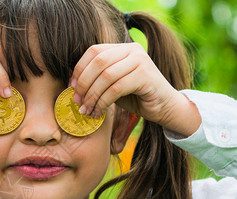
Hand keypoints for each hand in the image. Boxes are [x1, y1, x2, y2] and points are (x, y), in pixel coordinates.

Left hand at [70, 43, 190, 128]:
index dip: (79, 69)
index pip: (94, 51)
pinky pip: (116, 88)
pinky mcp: (146, 75)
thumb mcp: (112, 85)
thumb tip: (72, 83)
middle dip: (83, 83)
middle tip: (77, 101)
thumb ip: (97, 79)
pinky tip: (98, 112)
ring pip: (106, 76)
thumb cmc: (136, 97)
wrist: (165, 108)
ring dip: (92, 96)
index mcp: (122, 48)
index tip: (71, 87)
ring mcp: (141, 60)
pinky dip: (103, 102)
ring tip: (86, 110)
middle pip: (98, 61)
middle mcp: (132, 50)